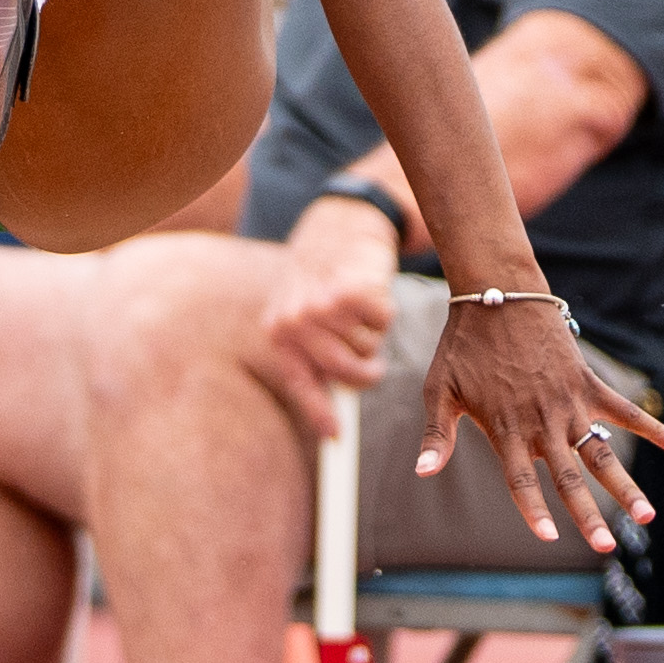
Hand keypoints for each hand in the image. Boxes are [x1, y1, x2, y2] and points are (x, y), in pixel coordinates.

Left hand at [248, 201, 399, 438]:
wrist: (338, 223)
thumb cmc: (321, 277)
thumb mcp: (301, 314)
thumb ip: (312, 358)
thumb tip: (332, 421)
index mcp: (278, 332)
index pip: (299, 383)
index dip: (318, 414)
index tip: (335, 439)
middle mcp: (295, 322)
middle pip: (344, 372)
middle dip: (365, 372)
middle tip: (375, 364)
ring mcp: (323, 306)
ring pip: (367, 348)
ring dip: (373, 335)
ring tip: (361, 310)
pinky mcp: (352, 291)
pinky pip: (383, 323)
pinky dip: (385, 312)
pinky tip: (372, 292)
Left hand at [417, 298, 663, 552]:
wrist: (497, 294)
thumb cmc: (463, 346)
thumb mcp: (439, 389)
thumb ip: (436, 435)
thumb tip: (422, 473)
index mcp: (506, 428)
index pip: (521, 479)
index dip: (534, 509)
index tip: (549, 538)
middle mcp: (542, 421)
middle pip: (568, 477)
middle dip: (588, 514)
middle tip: (606, 547)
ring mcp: (569, 403)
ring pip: (601, 453)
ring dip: (625, 485)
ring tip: (647, 516)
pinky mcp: (587, 383)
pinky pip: (626, 410)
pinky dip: (654, 427)